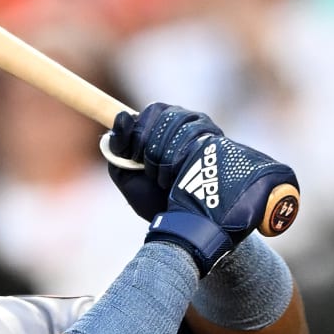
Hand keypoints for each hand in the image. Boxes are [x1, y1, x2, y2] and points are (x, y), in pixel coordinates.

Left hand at [102, 101, 216, 222]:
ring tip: (163, 178)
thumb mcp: (127, 174)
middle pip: (165, 114)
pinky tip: (176, 175)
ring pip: (179, 122)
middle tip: (148, 170)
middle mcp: (185, 121)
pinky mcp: (216, 140)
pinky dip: (178, 157)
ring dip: (163, 153)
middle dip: (149, 143)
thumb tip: (121, 116)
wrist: (179, 222)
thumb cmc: (154, 199)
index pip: (152, 111)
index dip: (138, 131)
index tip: (133, 156)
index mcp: (162, 125)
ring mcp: (203, 129)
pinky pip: (195, 133)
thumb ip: (117, 147)